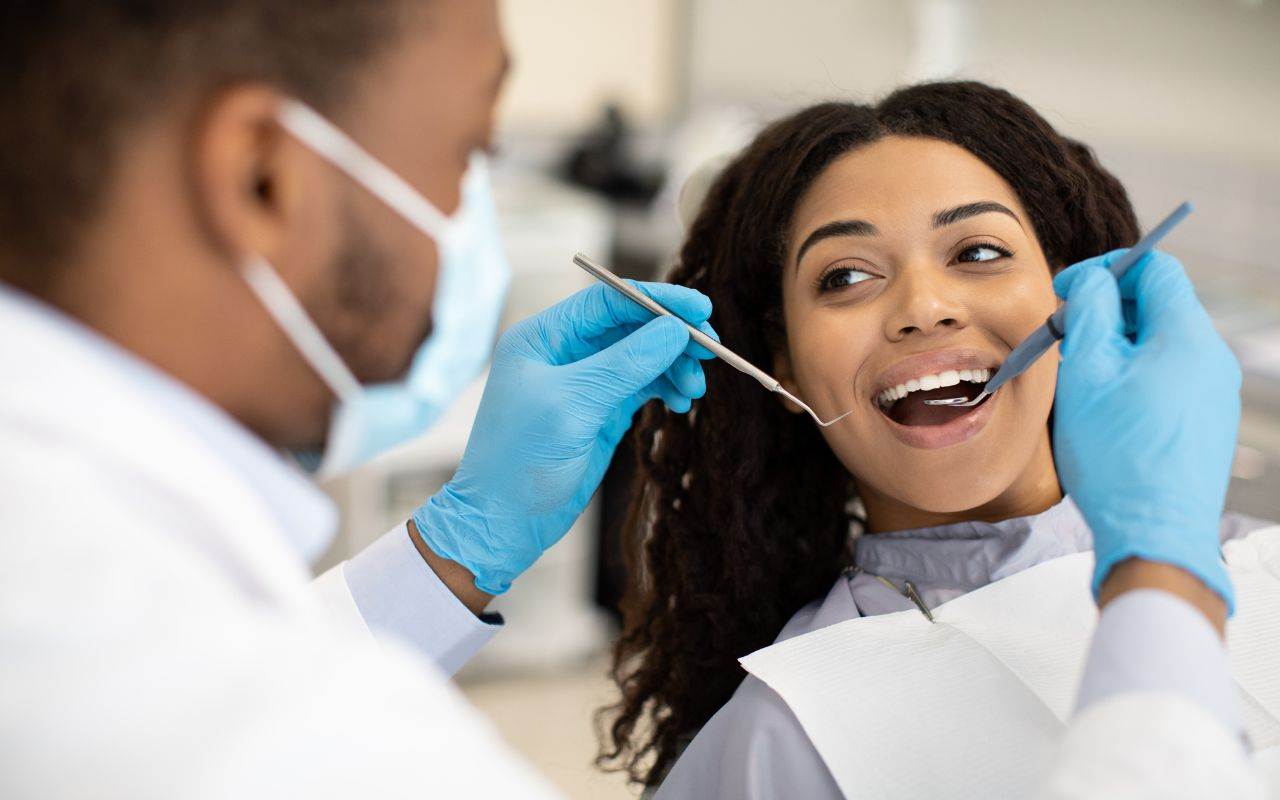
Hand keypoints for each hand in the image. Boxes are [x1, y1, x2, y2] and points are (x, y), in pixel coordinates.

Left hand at [413, 281, 716, 594]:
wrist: (502, 523)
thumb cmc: (520, 461)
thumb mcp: (574, 406)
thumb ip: (625, 364)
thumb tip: (675, 330)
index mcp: (543, 337)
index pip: (609, 300)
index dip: (658, 300)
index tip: (702, 310)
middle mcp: (563, 351)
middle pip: (631, 325)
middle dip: (672, 336)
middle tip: (711, 352)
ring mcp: (583, 381)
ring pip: (642, 356)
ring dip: (673, 365)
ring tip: (694, 390)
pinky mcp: (600, 410)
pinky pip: (642, 385)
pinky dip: (665, 387)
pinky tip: (681, 401)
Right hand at [1052, 249, 1239, 611]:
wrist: (1155, 533)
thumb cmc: (1116, 453)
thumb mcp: (1087, 371)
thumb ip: (1089, 312)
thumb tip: (1092, 280)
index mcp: (1188, 336)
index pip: (1154, 268)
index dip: (1105, 268)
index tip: (1066, 292)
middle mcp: (1212, 359)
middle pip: (1157, 306)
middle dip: (1105, 311)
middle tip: (1063, 336)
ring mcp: (1214, 393)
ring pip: (1159, 345)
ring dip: (1115, 347)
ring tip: (1077, 378)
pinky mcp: (1206, 423)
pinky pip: (1168, 378)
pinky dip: (1132, 376)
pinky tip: (1102, 408)